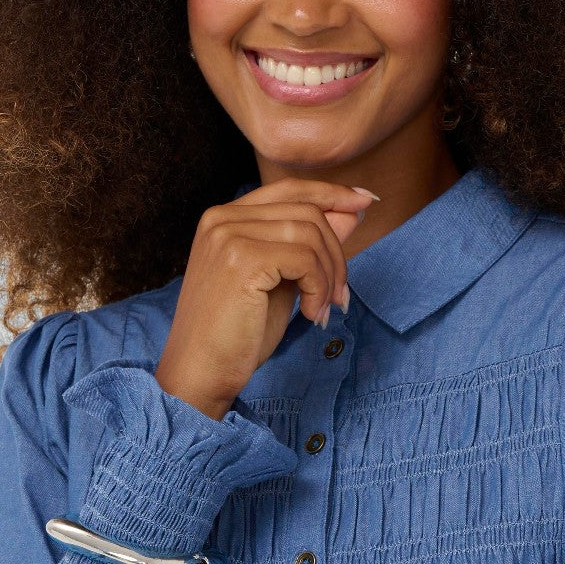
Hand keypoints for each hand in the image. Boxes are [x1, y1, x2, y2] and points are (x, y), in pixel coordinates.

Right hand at [154, 176, 377, 416]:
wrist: (200, 373)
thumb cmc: (236, 335)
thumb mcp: (282, 281)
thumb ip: (310, 245)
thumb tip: (352, 210)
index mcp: (225, 218)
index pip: (289, 190)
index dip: (331, 193)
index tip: (364, 202)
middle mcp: (222, 218)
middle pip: (306, 211)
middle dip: (337, 253)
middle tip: (342, 296)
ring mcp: (229, 235)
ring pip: (310, 233)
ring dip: (330, 276)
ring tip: (325, 310)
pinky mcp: (241, 259)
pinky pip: (305, 259)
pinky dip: (320, 288)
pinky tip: (311, 315)